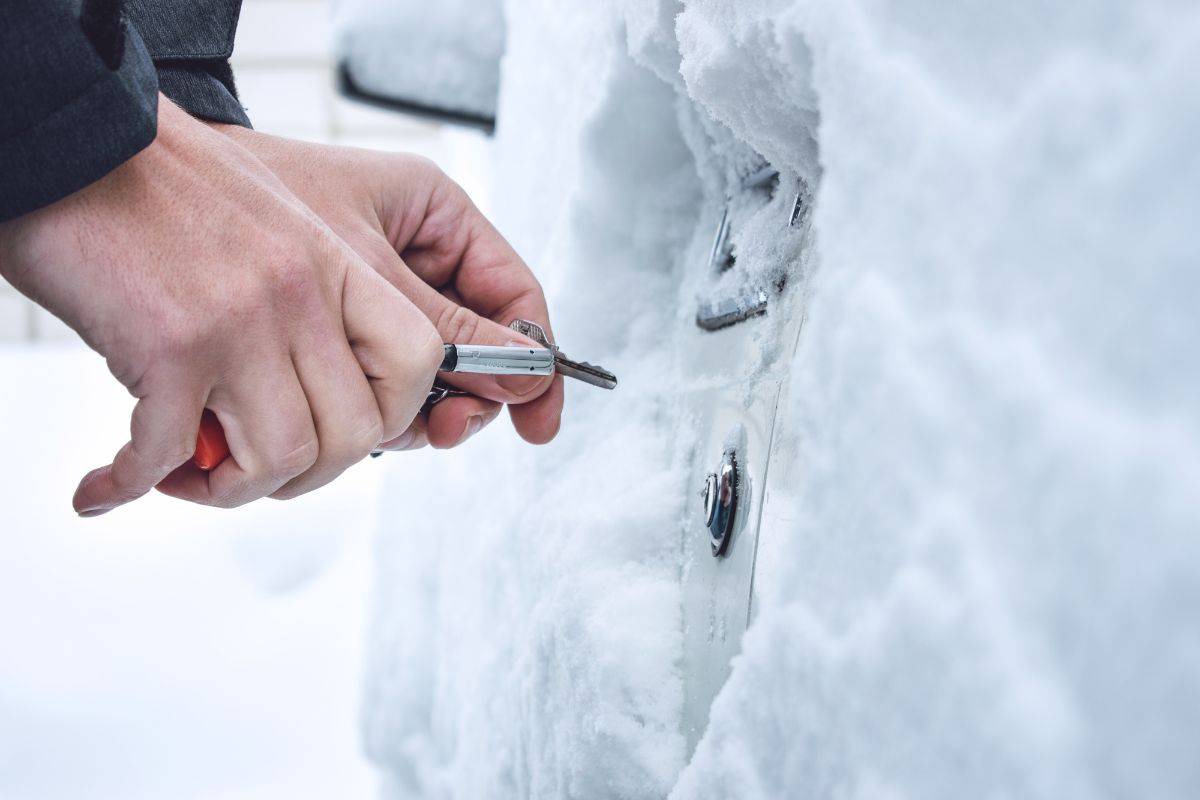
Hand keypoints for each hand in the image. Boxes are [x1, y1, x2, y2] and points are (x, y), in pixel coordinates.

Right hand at [0, 97, 442, 513]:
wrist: (74, 140)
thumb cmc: (165, 188)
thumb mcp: (275, 225)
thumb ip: (312, 301)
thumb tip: (315, 393)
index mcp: (334, 264)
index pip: (417, 360)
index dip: (393, 414)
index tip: (342, 431)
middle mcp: (300, 295)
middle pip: (356, 432)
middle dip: (307, 475)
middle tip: (255, 470)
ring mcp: (241, 322)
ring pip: (283, 457)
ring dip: (231, 490)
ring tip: (188, 478)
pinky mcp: (170, 347)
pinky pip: (168, 454)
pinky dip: (130, 484)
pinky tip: (107, 486)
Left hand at [207, 126, 563, 449]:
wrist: (156, 197)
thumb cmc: (258, 200)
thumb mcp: (361, 267)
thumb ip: (442, 326)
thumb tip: (523, 377)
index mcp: (440, 219)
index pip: (513, 295)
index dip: (535, 363)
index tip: (538, 422)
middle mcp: (420, 263)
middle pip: (476, 351)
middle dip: (464, 401)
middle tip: (442, 433)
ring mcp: (383, 303)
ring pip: (430, 380)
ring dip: (414, 419)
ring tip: (378, 432)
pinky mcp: (344, 336)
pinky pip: (381, 388)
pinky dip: (369, 417)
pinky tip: (341, 427)